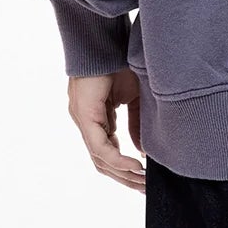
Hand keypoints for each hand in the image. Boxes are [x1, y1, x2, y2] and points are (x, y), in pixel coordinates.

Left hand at [68, 70, 144, 193]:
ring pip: (99, 158)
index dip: (124, 169)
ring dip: (122, 173)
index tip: (144, 180)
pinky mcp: (85, 114)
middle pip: (101, 161)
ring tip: (143, 182)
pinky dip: (118, 159)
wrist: (107, 38)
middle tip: (145, 190)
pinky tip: (135, 167)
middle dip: (125, 178)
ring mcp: (82, 119)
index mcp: (96, 117)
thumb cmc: (120, 61)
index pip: (107, 152)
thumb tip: (141, 152)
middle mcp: (86, 122)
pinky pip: (99, 147)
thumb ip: (136, 124)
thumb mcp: (134, 97)